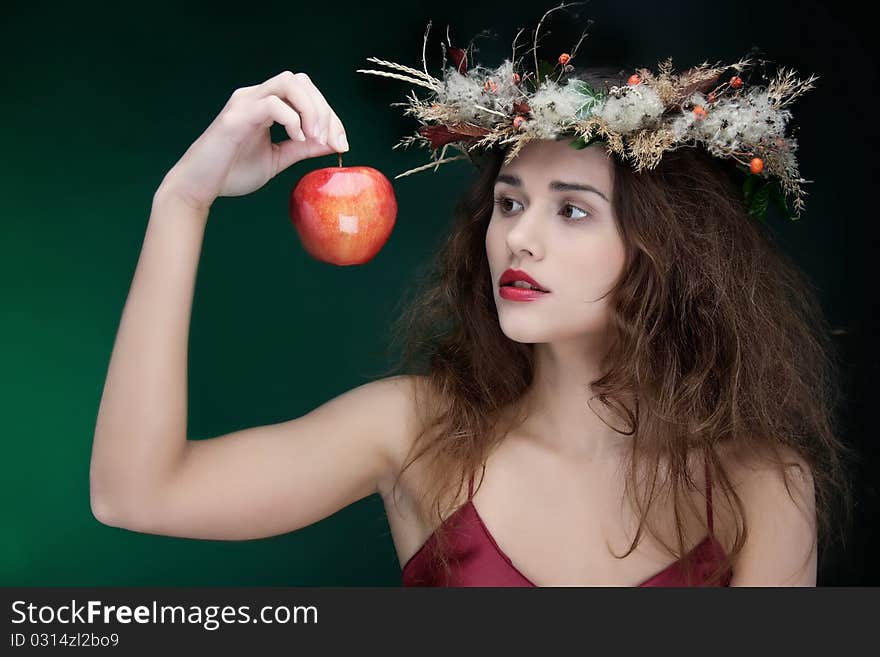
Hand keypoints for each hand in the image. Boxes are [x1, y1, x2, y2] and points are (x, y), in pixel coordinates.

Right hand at [156, 70, 348, 212]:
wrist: (199, 186)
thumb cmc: (233, 172)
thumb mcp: (278, 159)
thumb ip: (303, 148)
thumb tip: (333, 143)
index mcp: (266, 104)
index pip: (306, 93)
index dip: (330, 115)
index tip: (341, 143)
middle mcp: (255, 96)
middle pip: (301, 81)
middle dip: (325, 110)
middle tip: (333, 141)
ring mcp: (245, 102)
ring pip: (289, 83)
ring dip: (311, 109)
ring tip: (315, 137)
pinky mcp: (236, 116)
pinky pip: (273, 104)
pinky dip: (292, 119)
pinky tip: (297, 140)